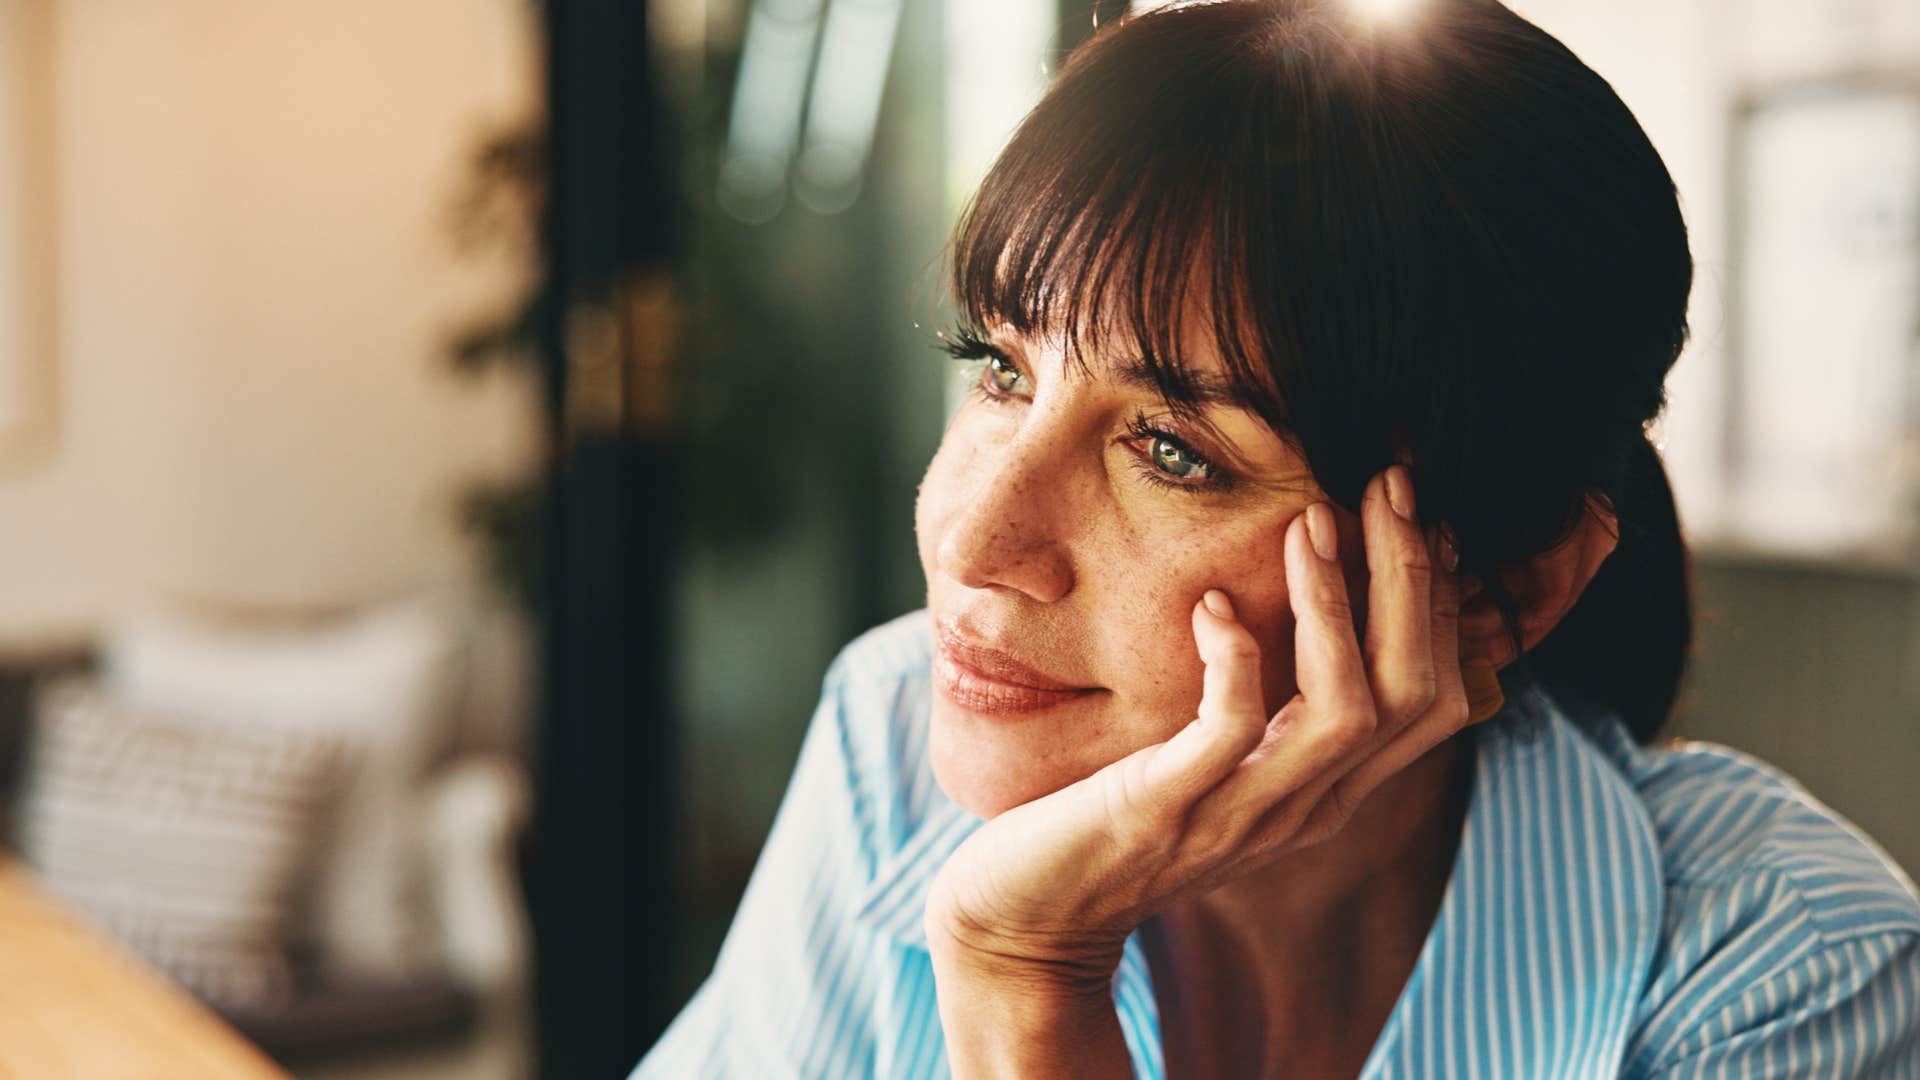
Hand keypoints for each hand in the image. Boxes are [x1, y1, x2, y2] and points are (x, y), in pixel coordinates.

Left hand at [924, 465, 1472, 1002]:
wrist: (1028, 918)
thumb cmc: (1117, 820)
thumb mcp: (1216, 765)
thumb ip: (1273, 713)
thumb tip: (1308, 618)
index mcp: (1323, 793)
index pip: (1431, 700)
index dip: (1441, 605)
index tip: (1420, 516)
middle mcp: (1301, 808)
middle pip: (1411, 694)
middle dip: (1412, 580)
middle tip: (1391, 486)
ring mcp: (1239, 814)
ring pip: (1345, 710)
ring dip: (1335, 607)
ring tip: (1310, 522)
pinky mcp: (1166, 811)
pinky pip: (1231, 731)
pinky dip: (1235, 659)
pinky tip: (1213, 606)